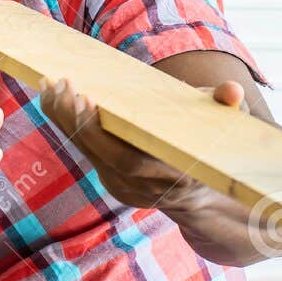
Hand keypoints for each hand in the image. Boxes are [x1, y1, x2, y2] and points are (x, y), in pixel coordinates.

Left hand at [38, 76, 247, 213]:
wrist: (203, 198)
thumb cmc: (211, 152)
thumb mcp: (223, 130)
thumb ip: (225, 108)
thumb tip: (233, 90)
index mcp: (169, 175)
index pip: (125, 158)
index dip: (100, 132)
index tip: (85, 99)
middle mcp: (141, 187)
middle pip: (97, 153)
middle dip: (74, 118)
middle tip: (59, 83)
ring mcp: (122, 187)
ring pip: (85, 152)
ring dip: (63, 119)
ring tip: (49, 85)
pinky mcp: (110, 180)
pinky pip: (84, 151)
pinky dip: (68, 125)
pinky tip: (55, 99)